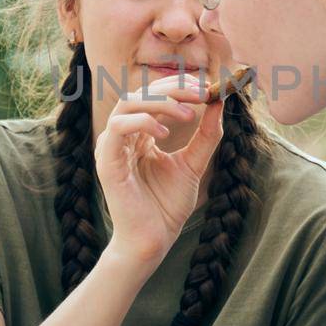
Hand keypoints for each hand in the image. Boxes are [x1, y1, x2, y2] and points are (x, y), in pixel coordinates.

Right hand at [93, 75, 222, 263]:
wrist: (154, 239)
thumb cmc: (168, 205)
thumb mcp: (194, 163)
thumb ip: (206, 135)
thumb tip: (218, 102)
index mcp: (141, 133)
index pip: (155, 96)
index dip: (180, 87)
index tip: (208, 88)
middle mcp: (124, 135)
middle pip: (142, 92)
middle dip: (174, 89)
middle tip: (202, 93)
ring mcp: (113, 147)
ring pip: (128, 103)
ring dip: (160, 102)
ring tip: (188, 114)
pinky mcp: (106, 161)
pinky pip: (117, 128)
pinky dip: (141, 122)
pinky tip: (164, 133)